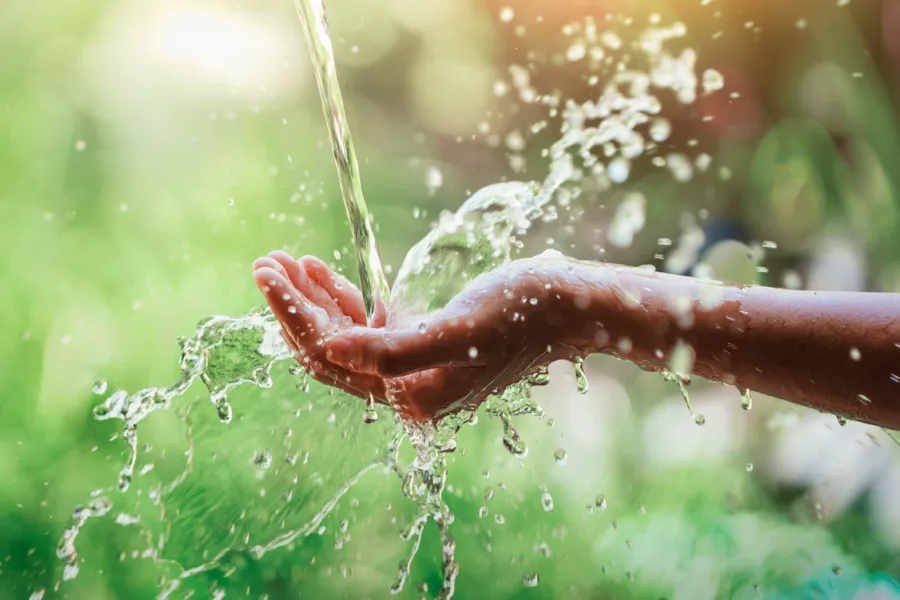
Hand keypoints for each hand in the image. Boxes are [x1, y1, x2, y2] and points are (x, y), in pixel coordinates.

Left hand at [253, 252, 575, 420]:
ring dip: (314, 300)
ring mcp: (414, 367)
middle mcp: (408, 390)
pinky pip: (369, 326)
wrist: (569, 305)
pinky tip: (324, 272)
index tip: (267, 273)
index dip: (293, 315)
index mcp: (412, 397)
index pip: (331, 359)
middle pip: (330, 351)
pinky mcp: (423, 343)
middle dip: (293, 308)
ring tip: (284, 261)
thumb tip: (329, 350)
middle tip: (264, 263)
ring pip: (345, 338)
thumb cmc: (522, 313)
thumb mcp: (458, 329)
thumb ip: (394, 350)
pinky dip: (345, 299)